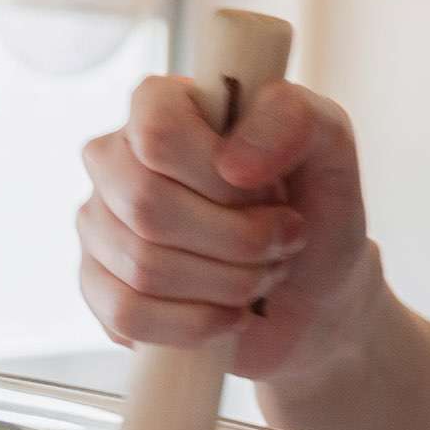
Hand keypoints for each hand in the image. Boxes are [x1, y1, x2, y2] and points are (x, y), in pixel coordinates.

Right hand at [78, 75, 375, 384]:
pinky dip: (196, 324)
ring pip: (143, 265)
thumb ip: (294, 119)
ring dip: (228, 283)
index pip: (157, 130)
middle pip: (148, 205)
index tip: (271, 190)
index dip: (220, 176)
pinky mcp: (99, 287)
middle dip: (238, 239)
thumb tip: (234, 164)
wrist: (317, 294)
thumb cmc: (316, 209)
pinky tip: (229, 314)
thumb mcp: (330, 146)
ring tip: (263, 274)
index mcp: (163, 106)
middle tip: (281, 242)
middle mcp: (117, 159)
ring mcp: (100, 224)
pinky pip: (128, 313)